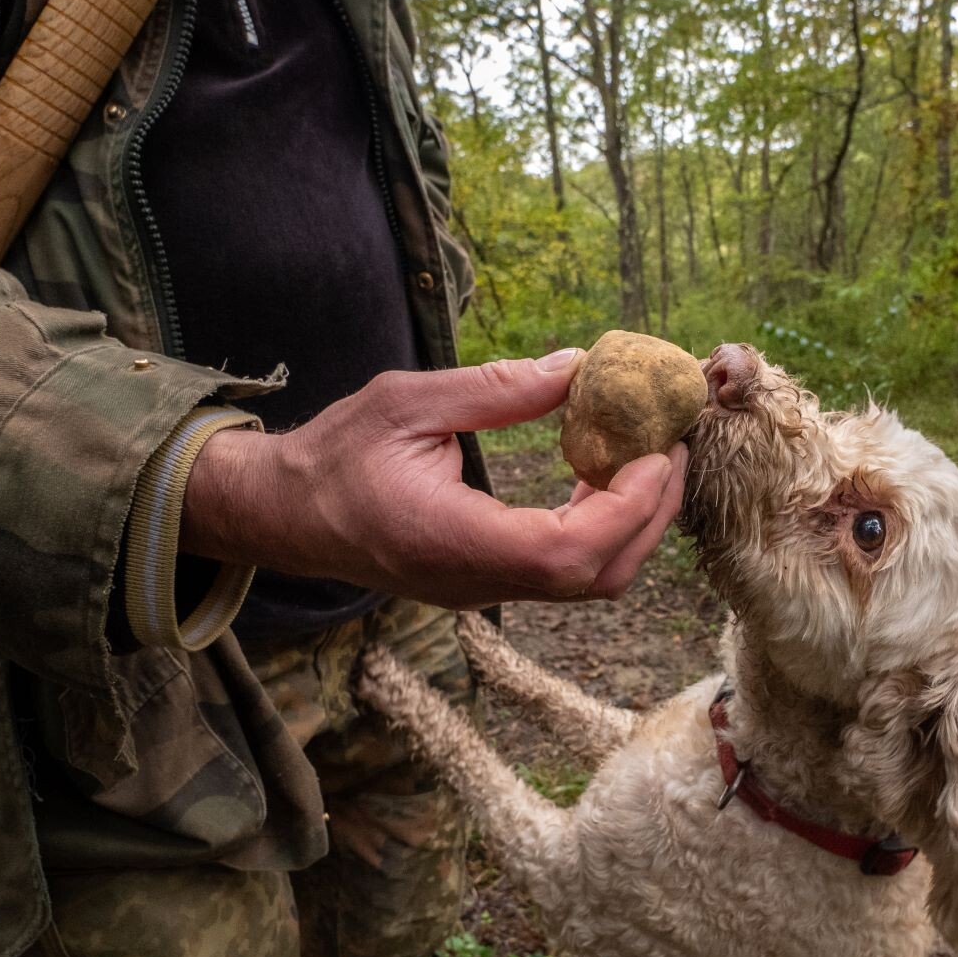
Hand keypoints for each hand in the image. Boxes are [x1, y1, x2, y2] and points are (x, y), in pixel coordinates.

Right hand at [179, 353, 687, 606]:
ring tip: (644, 453)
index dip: (628, 508)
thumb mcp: (407, 403)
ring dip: (632, 522)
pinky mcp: (489, 583)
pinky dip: (602, 527)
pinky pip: (565, 571)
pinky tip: (597, 474)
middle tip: (672, 446)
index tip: (655, 453)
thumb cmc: (335, 455)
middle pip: (598, 576)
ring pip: (589, 581)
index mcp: (455, 542)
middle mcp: (479, 581)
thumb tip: (576, 366)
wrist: (285, 515)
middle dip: (651, 513)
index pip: (568, 552)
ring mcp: (486, 590)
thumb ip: (495, 389)